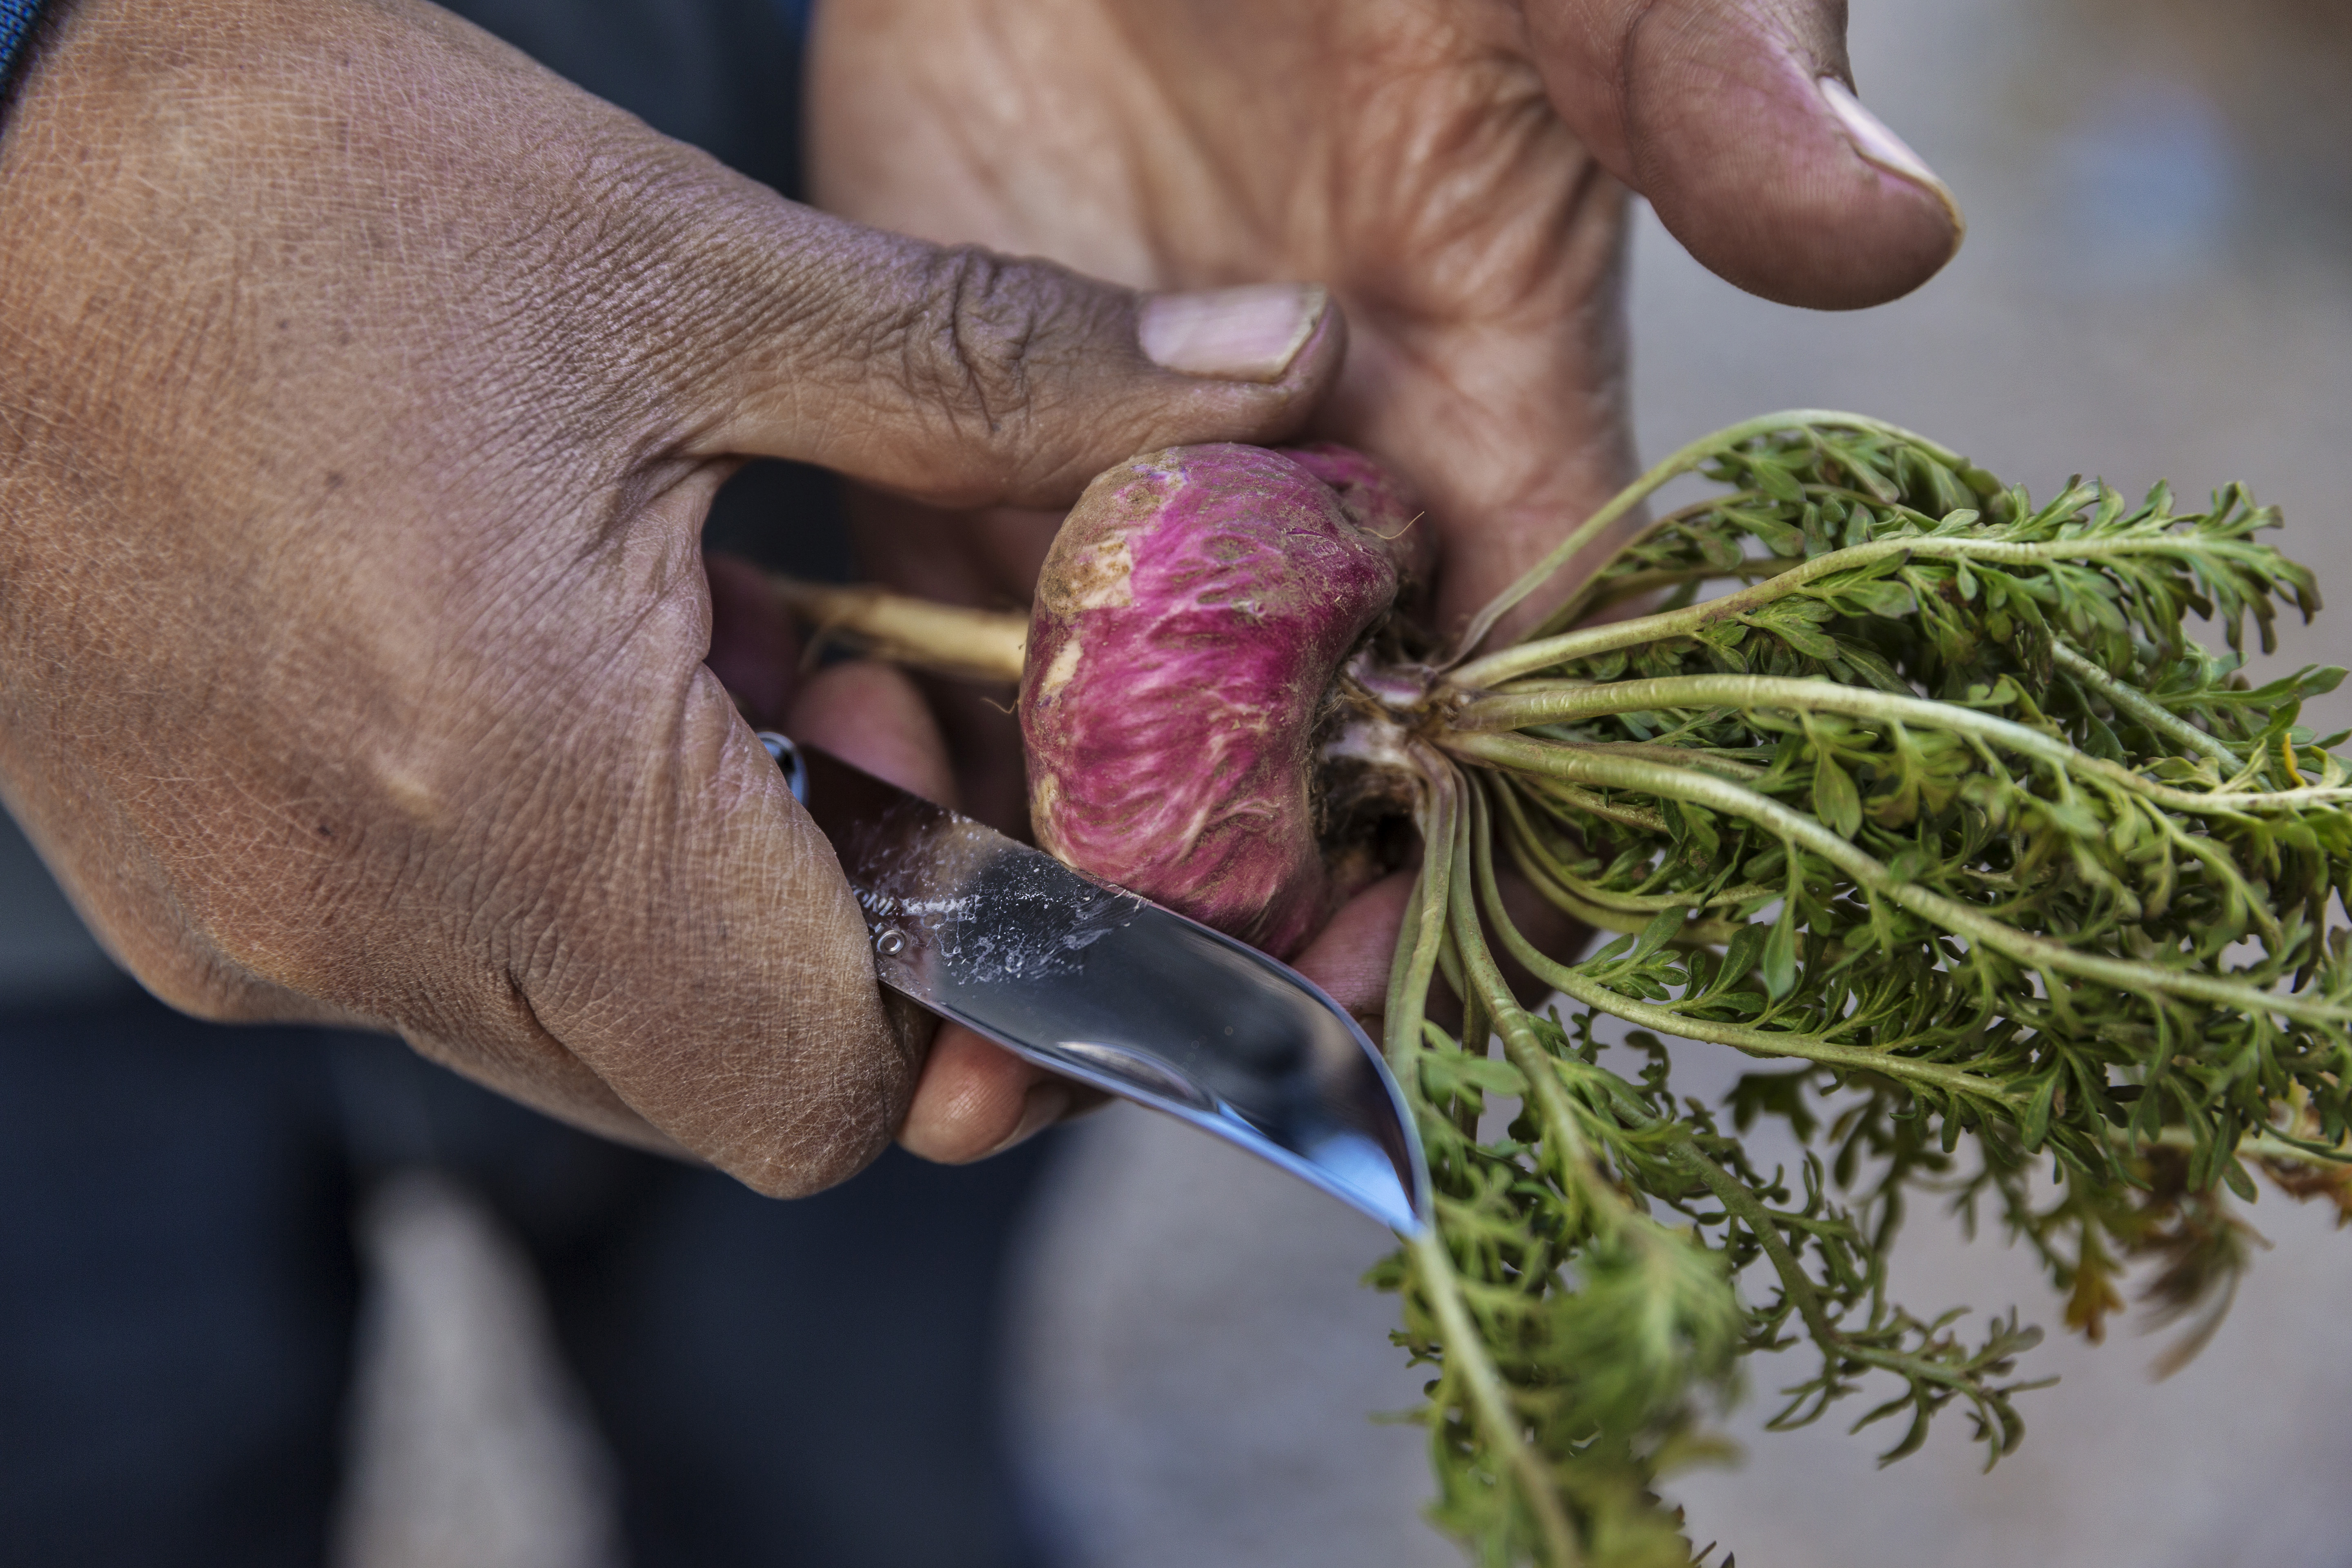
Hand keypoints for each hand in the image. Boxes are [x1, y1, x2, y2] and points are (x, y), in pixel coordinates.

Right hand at [0, 0, 1340, 1189]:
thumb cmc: (301, 195)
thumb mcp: (691, 271)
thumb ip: (1002, 365)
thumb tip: (1278, 368)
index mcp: (513, 787)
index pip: (822, 1093)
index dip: (949, 985)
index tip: (954, 787)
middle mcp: (361, 920)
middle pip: (721, 1083)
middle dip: (840, 933)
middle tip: (830, 695)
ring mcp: (253, 932)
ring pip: (590, 1034)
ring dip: (698, 895)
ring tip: (680, 659)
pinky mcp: (191, 900)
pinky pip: (449, 971)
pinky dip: (553, 870)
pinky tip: (540, 679)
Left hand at [802, 0, 1963, 1154]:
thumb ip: (1715, 74)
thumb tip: (1896, 235)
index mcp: (1479, 414)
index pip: (1512, 689)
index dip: (1460, 857)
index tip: (1362, 980)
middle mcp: (1300, 486)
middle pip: (1281, 769)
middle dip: (1217, 927)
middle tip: (1111, 1062)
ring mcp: (1113, 469)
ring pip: (1089, 745)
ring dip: (1040, 892)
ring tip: (955, 1035)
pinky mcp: (947, 419)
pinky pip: (925, 635)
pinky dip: (898, 748)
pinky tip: (839, 840)